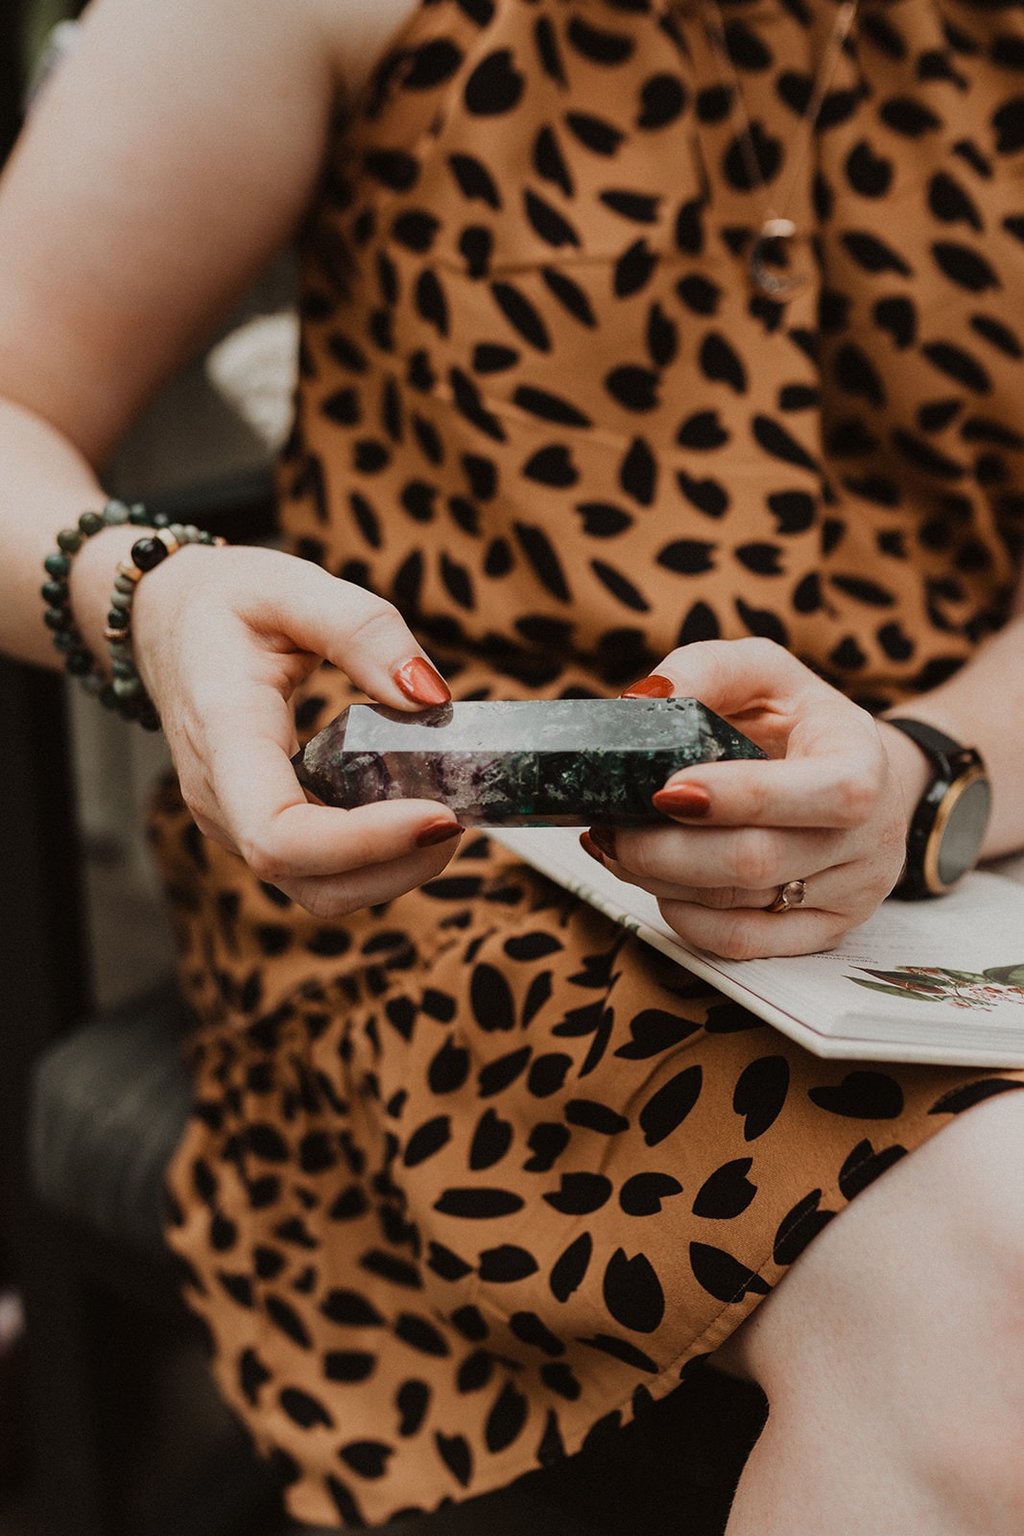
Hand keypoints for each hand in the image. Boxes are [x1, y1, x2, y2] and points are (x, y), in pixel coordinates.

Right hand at [128, 542, 463, 916]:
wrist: (163, 621)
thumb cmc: (222, 601)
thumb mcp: (290, 584)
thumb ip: (363, 629)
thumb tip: (430, 694)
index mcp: (222, 734)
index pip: (278, 835)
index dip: (362, 843)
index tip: (437, 813)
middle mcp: (220, 797)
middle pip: (310, 882)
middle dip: (397, 867)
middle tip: (461, 814)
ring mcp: (235, 821)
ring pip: (319, 890)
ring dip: (393, 871)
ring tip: (447, 813)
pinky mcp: (257, 826)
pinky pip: (319, 870)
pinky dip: (376, 858)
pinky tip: (415, 810)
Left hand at [583, 639, 912, 958]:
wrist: (853, 776)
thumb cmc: (797, 721)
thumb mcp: (762, 672)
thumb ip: (705, 670)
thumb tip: (642, 703)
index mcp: (865, 759)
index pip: (826, 792)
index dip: (742, 796)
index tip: (664, 789)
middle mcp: (872, 836)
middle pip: (759, 862)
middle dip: (666, 849)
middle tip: (610, 827)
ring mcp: (854, 893)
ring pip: (740, 907)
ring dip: (661, 880)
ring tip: (617, 846)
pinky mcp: (826, 932)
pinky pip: (744, 945)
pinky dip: (685, 917)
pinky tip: (656, 883)